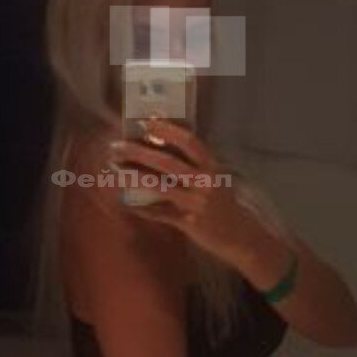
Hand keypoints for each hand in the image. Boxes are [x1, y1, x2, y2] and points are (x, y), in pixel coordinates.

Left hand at [108, 116, 252, 266]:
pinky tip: (126, 203)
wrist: (241, 235)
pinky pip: (160, 213)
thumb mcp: (214, 178)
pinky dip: (142, 209)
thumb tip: (159, 147)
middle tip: (116, 146)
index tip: (145, 121)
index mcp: (212, 166)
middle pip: (168, 162)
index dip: (167, 130)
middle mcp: (205, 182)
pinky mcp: (190, 223)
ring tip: (115, 169)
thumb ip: (193, 164)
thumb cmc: (222, 202)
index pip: (189, 141)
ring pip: (160, 186)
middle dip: (138, 152)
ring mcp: (197, 203)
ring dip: (134, 177)